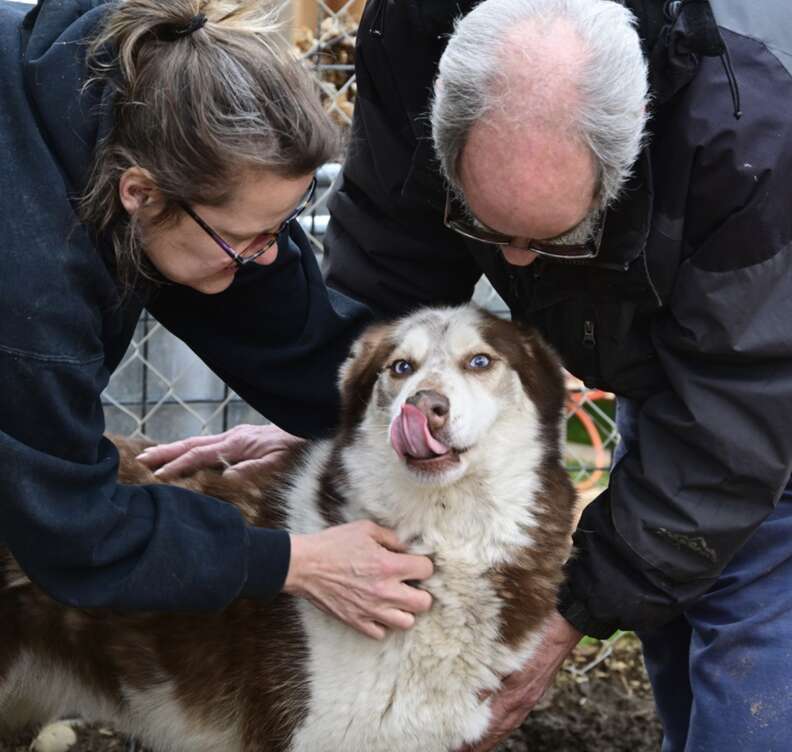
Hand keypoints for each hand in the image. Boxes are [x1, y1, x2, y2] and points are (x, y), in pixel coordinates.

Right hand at [136, 424, 303, 479]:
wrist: (311, 430)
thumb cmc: (297, 449)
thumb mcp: (278, 463)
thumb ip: (252, 469)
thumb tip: (225, 477)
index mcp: (238, 443)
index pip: (200, 455)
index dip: (177, 465)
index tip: (156, 475)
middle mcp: (233, 436)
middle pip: (192, 444)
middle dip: (165, 452)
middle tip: (139, 460)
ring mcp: (236, 436)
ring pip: (198, 443)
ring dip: (174, 449)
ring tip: (152, 456)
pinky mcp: (242, 438)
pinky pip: (209, 444)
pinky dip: (191, 449)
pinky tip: (186, 455)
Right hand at [284, 520, 433, 639]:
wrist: (304, 565)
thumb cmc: (333, 544)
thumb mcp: (365, 529)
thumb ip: (391, 537)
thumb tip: (407, 548)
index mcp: (388, 565)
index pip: (426, 570)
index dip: (423, 564)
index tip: (414, 563)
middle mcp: (384, 591)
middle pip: (424, 603)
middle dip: (421, 592)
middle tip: (410, 584)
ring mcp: (371, 610)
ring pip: (407, 622)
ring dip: (404, 610)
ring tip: (395, 599)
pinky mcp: (356, 621)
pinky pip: (381, 633)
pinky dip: (382, 623)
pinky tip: (377, 609)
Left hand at [457, 611, 581, 751]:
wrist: (563, 627)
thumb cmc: (535, 638)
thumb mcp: (508, 657)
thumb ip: (491, 679)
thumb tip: (474, 698)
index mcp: (516, 696)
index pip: (491, 727)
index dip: (475, 741)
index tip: (459, 748)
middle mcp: (524, 701)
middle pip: (500, 731)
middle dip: (482, 745)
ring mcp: (531, 697)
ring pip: (509, 724)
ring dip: (493, 736)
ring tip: (478, 745)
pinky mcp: (535, 689)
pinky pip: (517, 713)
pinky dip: (505, 722)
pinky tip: (500, 721)